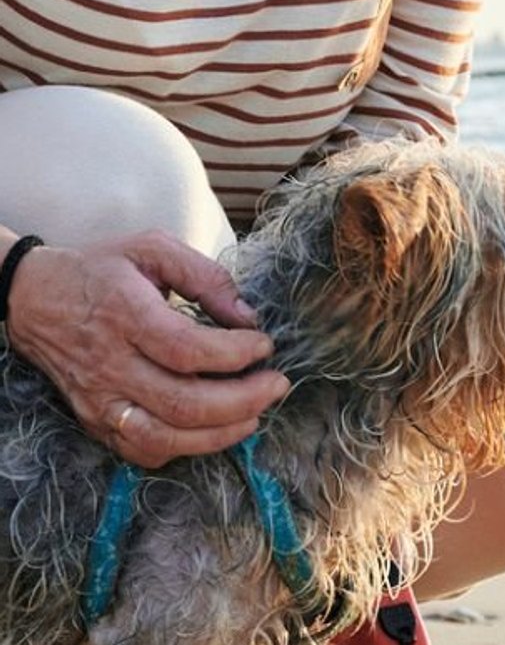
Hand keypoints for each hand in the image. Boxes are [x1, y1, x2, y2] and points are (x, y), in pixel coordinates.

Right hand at [5, 232, 288, 467]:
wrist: (32, 299)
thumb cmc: (100, 270)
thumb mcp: (152, 248)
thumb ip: (205, 275)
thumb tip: (246, 315)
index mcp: (126, 316)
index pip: (187, 351)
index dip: (234, 354)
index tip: (265, 344)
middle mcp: (110, 365)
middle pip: (181, 402)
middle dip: (242, 400)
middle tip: (277, 384)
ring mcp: (99, 400)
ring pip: (163, 436)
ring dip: (219, 434)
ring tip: (257, 414)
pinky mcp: (94, 420)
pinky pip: (141, 450)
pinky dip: (183, 448)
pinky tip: (214, 430)